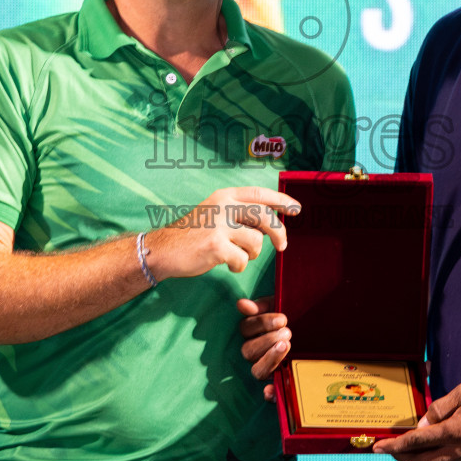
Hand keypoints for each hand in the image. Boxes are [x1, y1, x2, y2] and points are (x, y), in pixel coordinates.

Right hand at [143, 186, 298, 280]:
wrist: (164, 250)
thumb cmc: (193, 235)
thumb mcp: (216, 214)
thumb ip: (240, 215)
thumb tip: (270, 222)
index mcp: (224, 196)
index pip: (260, 194)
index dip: (282, 201)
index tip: (297, 209)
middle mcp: (223, 206)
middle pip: (265, 216)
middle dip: (279, 233)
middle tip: (282, 246)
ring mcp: (218, 225)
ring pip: (255, 241)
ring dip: (251, 254)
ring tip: (238, 256)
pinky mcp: (215, 245)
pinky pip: (242, 259)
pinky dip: (239, 266)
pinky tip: (228, 265)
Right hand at [236, 296, 290, 400]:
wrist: (318, 329)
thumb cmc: (295, 315)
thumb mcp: (280, 305)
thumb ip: (262, 306)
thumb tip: (242, 305)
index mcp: (252, 331)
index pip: (246, 328)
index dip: (262, 323)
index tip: (283, 319)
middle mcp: (255, 352)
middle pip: (248, 351)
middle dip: (268, 340)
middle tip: (288, 332)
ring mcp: (265, 367)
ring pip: (257, 370)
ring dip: (270, 359)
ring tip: (287, 346)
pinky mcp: (278, 381)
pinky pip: (269, 393)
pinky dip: (269, 393)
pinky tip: (270, 389)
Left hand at [373, 374, 460, 460]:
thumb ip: (441, 408)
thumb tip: (422, 423)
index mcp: (458, 430)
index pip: (418, 442)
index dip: (395, 446)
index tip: (378, 447)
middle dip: (402, 458)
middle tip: (386, 450)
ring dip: (419, 456)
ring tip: (405, 445)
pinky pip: (452, 458)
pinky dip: (436, 453)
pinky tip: (432, 442)